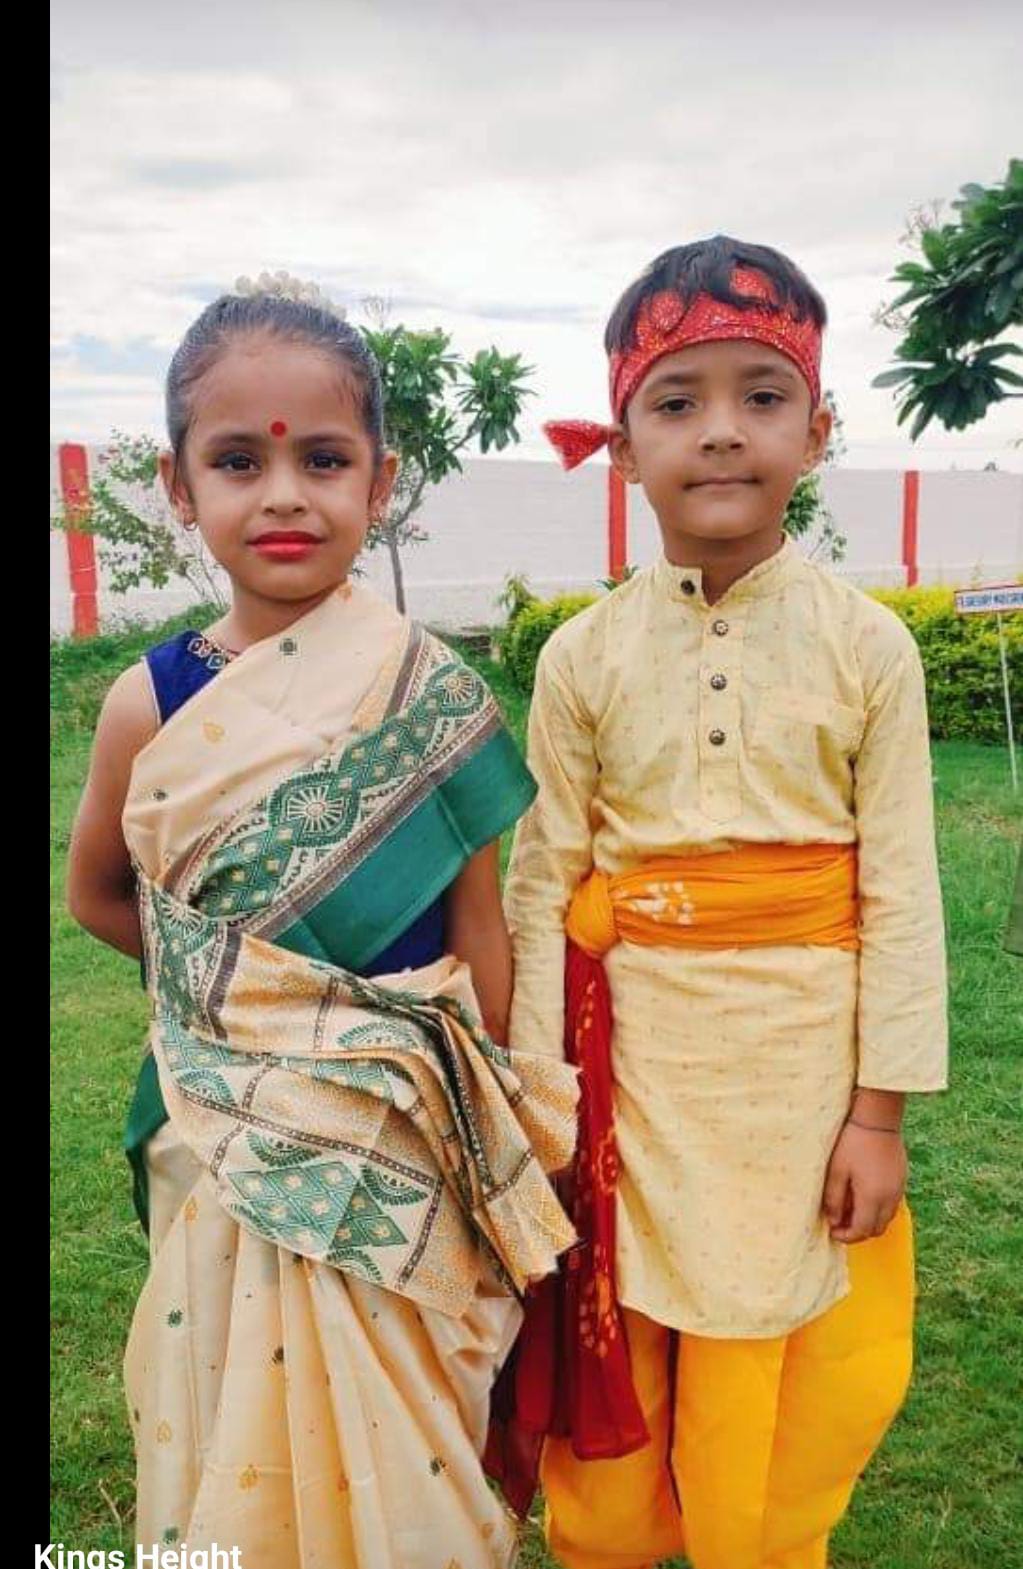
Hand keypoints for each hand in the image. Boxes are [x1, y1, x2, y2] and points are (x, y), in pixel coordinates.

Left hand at [822, 1120, 906, 1242]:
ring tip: (850, 1210)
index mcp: (872, 1198)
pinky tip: (863, 1196)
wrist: (878, 1119)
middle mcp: (890, 1198)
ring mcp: (899, 1189)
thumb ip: (834, 1199)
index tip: (832, 1232)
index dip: (846, 1237)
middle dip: (858, 1232)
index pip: (861, 1231)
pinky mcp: (902, 1180)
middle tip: (840, 1224)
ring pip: (886, 1219)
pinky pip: (891, 1205)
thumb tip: (833, 1221)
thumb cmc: (854, 1143)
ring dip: (869, 1221)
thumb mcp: (837, 1171)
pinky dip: (878, 1210)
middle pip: (876, 1229)